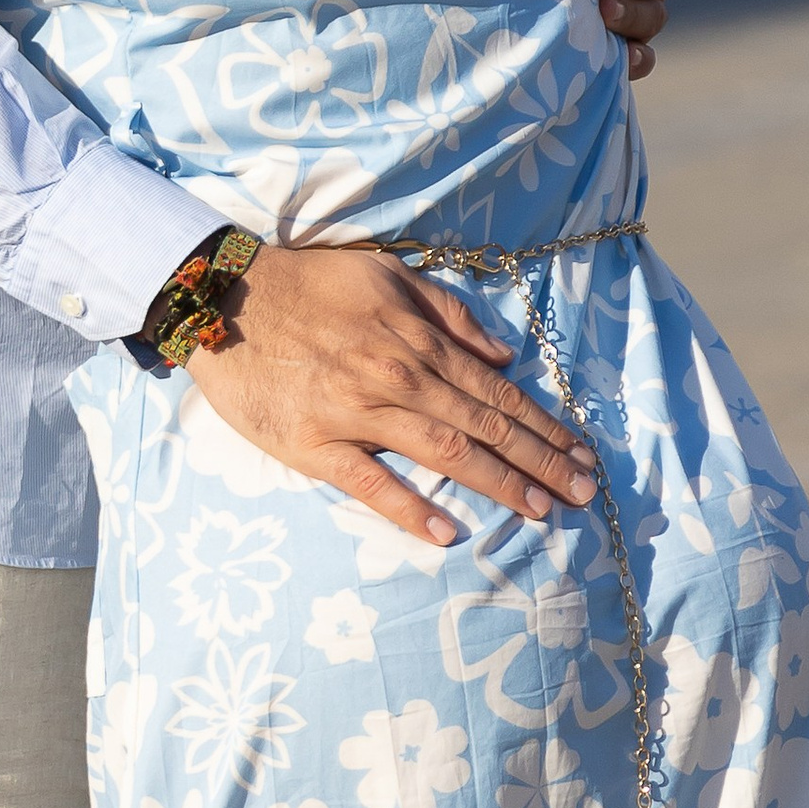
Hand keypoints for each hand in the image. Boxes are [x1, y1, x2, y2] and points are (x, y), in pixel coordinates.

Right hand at [183, 242, 597, 546]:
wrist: (224, 296)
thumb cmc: (308, 282)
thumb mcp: (384, 274)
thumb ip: (446, 312)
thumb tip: (500, 353)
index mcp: (415, 337)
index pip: (494, 390)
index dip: (542, 425)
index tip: (581, 454)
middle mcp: (396, 376)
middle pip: (481, 426)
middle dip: (539, 462)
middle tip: (583, 495)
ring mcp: (355, 413)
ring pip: (442, 453)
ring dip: (497, 484)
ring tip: (540, 511)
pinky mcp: (314, 444)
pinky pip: (369, 482)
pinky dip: (410, 509)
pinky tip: (446, 533)